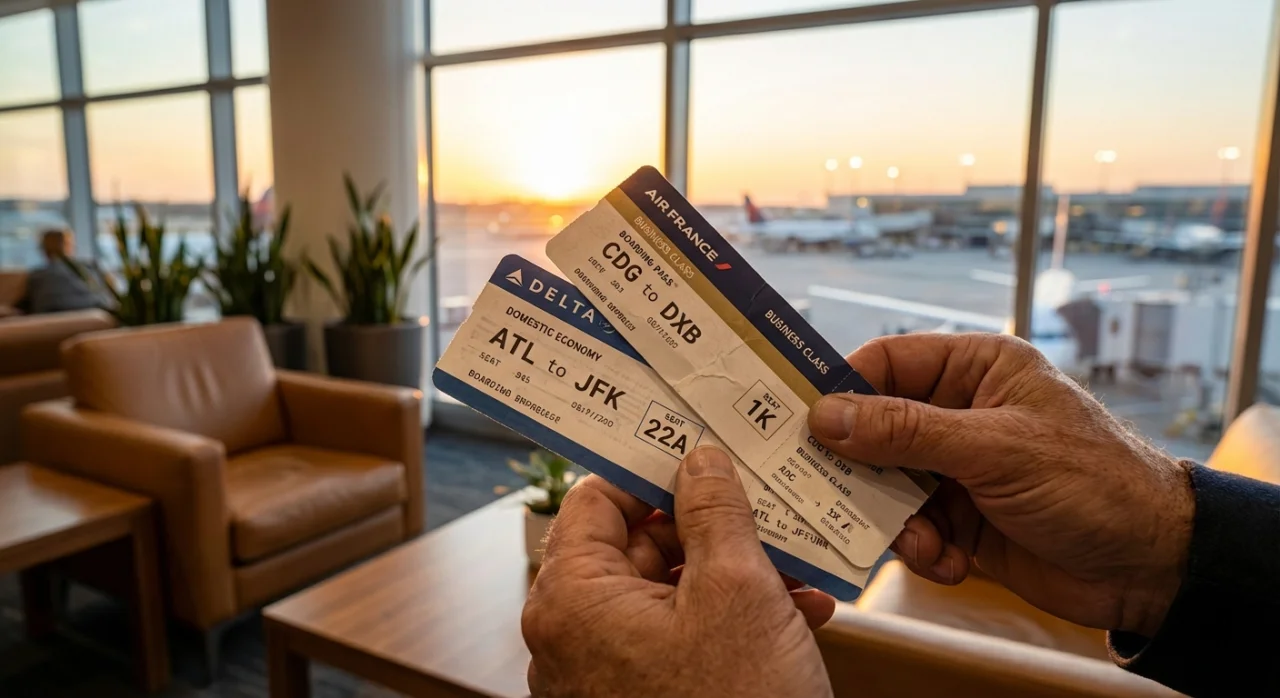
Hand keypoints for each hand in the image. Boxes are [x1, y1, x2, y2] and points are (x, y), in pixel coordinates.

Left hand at [522, 446, 834, 697]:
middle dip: (708, 527)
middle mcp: (570, 638)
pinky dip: (726, 621)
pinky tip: (792, 614)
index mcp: (570, 600)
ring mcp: (601, 677)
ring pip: (665, 594)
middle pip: (634, 546)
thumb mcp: (736, 590)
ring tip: (795, 567)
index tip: (698, 451)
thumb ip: (714, 512)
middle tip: (762, 507)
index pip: (595, 499)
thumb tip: (699, 460)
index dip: (650, 469)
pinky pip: (674, 640)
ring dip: (732, 574)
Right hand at [807, 333, 1193, 637]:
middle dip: (860, 468)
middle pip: (874, 427)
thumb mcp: (996, 449)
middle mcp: (961, 411)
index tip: (803, 421)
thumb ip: (907, 432)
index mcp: (977, 368)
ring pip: (884, 483)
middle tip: (832, 491)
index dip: (842, 388)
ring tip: (923, 543)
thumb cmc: (1094, 483)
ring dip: (894, 519)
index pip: (887, 363)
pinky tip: (952, 563)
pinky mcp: (959, 517)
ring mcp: (957, 466)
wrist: (1150, 568)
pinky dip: (921, 549)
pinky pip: (909, 526)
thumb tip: (827, 415)